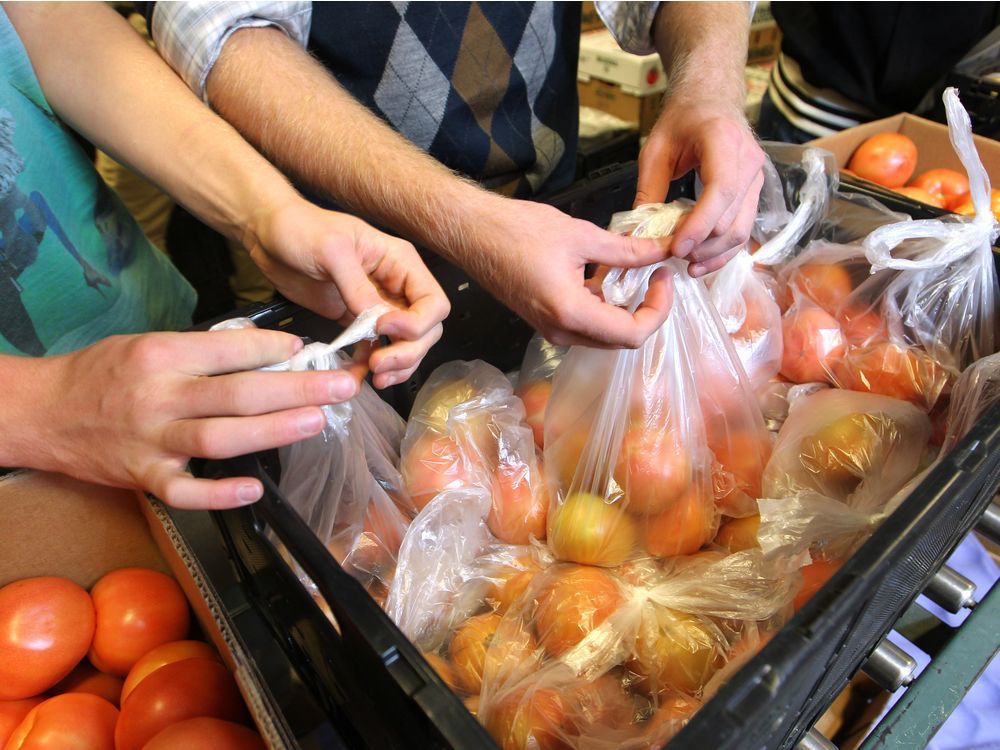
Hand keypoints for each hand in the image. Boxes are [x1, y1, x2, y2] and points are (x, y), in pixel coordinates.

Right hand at [30, 329, 363, 509]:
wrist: (43, 412)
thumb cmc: (104, 373)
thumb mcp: (149, 345)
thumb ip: (203, 351)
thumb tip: (269, 351)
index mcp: (162, 355)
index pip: (230, 349)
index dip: (275, 348)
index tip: (310, 349)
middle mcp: (159, 396)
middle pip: (238, 393)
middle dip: (297, 388)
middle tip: (341, 386)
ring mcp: (152, 441)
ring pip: (220, 437)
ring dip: (273, 430)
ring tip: (316, 420)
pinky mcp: (144, 477)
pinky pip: (185, 491)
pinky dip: (219, 493)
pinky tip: (255, 488)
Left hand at [244, 200, 449, 388]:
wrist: (267, 235)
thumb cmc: (300, 228)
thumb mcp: (331, 250)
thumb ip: (357, 287)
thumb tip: (377, 321)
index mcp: (399, 262)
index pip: (433, 302)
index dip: (417, 323)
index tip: (383, 328)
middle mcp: (395, 286)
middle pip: (425, 329)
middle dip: (408, 350)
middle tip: (380, 363)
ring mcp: (376, 306)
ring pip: (406, 344)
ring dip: (397, 364)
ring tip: (375, 375)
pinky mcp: (354, 320)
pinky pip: (375, 348)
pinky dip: (372, 364)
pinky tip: (360, 374)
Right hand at [465, 198, 673, 348]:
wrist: (472, 234)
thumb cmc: (518, 231)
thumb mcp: (581, 236)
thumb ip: (626, 251)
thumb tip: (663, 251)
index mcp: (571, 313)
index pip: (632, 334)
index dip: (658, 309)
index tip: (663, 276)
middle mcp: (562, 332)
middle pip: (621, 339)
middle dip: (647, 309)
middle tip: (657, 273)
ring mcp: (552, 329)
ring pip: (605, 334)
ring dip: (626, 307)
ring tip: (635, 270)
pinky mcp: (546, 321)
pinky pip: (587, 324)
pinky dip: (605, 304)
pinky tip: (607, 274)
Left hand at [636, 97, 764, 276]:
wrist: (710, 100)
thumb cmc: (683, 119)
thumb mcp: (656, 149)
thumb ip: (649, 189)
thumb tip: (639, 232)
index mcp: (723, 141)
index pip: (721, 190)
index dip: (699, 224)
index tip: (676, 247)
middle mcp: (748, 161)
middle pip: (731, 218)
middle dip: (702, 244)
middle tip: (672, 257)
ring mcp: (756, 178)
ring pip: (741, 230)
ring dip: (714, 253)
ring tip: (686, 264)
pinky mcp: (754, 192)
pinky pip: (743, 229)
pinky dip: (723, 250)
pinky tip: (701, 261)